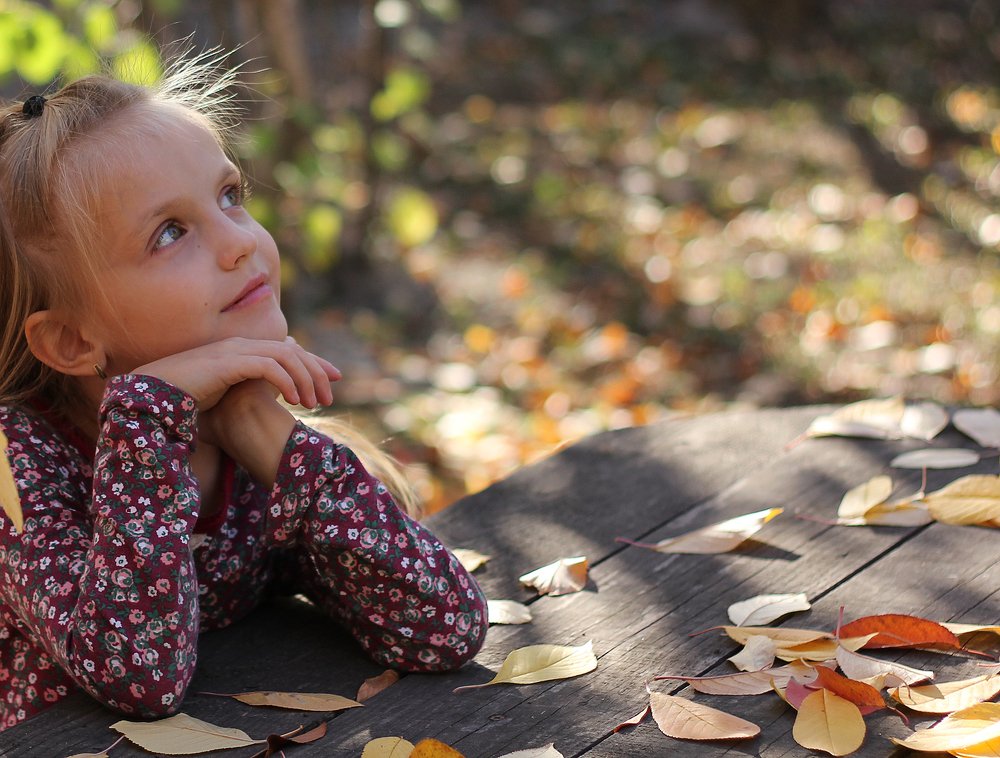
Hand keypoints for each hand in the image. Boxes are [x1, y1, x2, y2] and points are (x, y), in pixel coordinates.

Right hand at [133, 337, 340, 411]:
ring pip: (286, 356)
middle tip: (329, 398)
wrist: (150, 395)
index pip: (287, 350)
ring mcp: (234, 352)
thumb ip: (243, 391)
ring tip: (313, 404)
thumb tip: (261, 405)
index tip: (333, 380)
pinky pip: (268, 366)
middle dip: (316, 372)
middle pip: (293, 350)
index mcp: (241, 351)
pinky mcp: (228, 363)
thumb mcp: (222, 394)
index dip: (313, 363)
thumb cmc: (182, 398)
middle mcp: (240, 346)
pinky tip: (294, 401)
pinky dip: (287, 381)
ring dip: (305, 379)